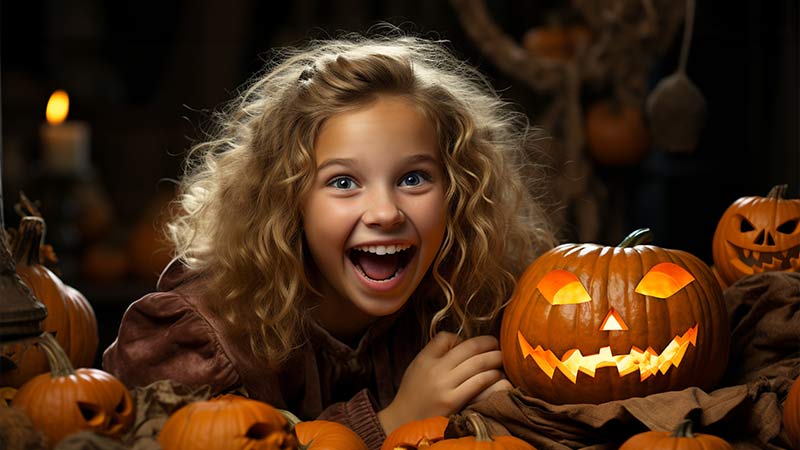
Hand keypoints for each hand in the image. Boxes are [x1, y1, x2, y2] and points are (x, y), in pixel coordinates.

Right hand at [377, 332, 504, 433]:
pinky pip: (479, 382)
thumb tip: (461, 343)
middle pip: (469, 347)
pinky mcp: (453, 401)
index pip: (446, 337)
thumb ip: (435, 354)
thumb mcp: (417, 367)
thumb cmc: (414, 394)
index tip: (469, 344)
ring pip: (478, 363)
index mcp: (424, 359)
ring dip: (494, 358)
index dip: (461, 338)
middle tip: (496, 344)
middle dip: (488, 343)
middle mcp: (434, 369)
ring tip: (500, 358)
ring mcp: (444, 385)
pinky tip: (496, 375)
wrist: (404, 422)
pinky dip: (491, 376)